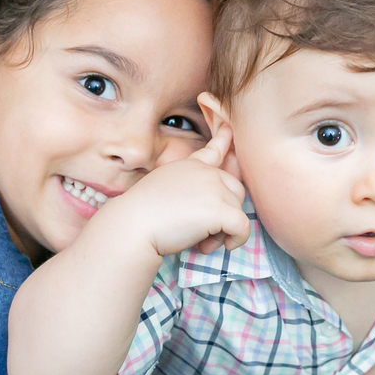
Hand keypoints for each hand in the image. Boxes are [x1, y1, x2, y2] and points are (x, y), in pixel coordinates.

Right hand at [103, 134, 250, 257]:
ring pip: (238, 210)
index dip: (224, 139)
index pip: (213, 150)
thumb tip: (201, 208)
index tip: (229, 127)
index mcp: (189, 166)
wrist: (132, 224)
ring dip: (225, 230)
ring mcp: (214, 188)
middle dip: (226, 212)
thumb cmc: (140, 215)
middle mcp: (205, 172)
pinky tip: (217, 246)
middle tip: (204, 232)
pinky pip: (242, 227)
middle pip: (235, 190)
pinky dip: (236, 240)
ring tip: (202, 242)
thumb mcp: (162, 188)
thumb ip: (185, 189)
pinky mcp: (219, 209)